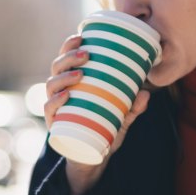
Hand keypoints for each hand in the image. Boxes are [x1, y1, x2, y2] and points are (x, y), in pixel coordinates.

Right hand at [43, 33, 151, 194]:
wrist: (92, 159)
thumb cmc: (104, 131)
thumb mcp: (122, 119)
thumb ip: (134, 108)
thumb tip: (145, 93)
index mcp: (73, 82)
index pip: (67, 58)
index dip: (70, 45)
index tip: (81, 35)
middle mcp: (61, 91)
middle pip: (57, 66)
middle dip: (68, 56)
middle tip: (86, 54)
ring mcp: (56, 107)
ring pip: (51, 85)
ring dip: (63, 76)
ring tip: (80, 74)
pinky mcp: (54, 124)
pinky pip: (50, 109)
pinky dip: (55, 101)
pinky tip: (65, 96)